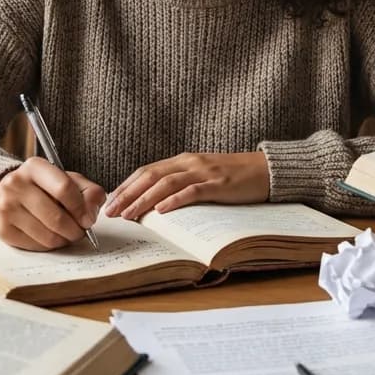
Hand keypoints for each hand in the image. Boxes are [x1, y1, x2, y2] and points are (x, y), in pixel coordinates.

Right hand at [0, 157, 105, 251]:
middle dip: (75, 230)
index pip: (64, 188)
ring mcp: (6, 207)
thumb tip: (91, 214)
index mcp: (35, 166)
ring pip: (47, 235)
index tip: (89, 219)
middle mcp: (16, 184)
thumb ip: (88, 191)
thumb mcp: (67, 180)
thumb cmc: (43, 188)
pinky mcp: (2, 229)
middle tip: (81, 232)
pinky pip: (36, 246)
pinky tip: (51, 237)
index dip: (81, 208)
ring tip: (67, 234)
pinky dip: (49, 246)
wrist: (5, 194)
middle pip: (56, 217)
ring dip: (64, 240)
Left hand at [104, 152, 269, 220]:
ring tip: (129, 214)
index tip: (110, 201)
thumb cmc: (232, 176)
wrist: (265, 170)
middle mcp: (189, 163)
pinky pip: (192, 191)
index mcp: (182, 160)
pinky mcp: (218, 184)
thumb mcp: (201, 175)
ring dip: (144, 199)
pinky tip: (161, 211)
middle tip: (111, 211)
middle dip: (128, 194)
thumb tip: (153, 203)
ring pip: (166, 184)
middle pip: (150, 176)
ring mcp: (203, 172)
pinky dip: (175, 200)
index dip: (126, 185)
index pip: (146, 171)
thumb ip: (180, 183)